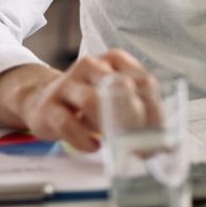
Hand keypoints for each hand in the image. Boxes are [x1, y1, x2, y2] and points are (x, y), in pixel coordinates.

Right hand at [0, 49, 154, 151]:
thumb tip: (164, 138)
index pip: (143, 80)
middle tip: (141, 140)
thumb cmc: (87, 99)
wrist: (42, 100)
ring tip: (115, 142)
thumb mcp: (114, 95)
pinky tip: (94, 146)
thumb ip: (137, 107)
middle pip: (119, 86)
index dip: (154, 108)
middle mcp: (91, 66)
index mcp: (114, 60)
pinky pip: (68, 125)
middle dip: (135, 116)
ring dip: (109, 126)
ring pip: (92, 101)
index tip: (160, 131)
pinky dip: (84, 140)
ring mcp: (67, 85)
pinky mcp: (48, 108)